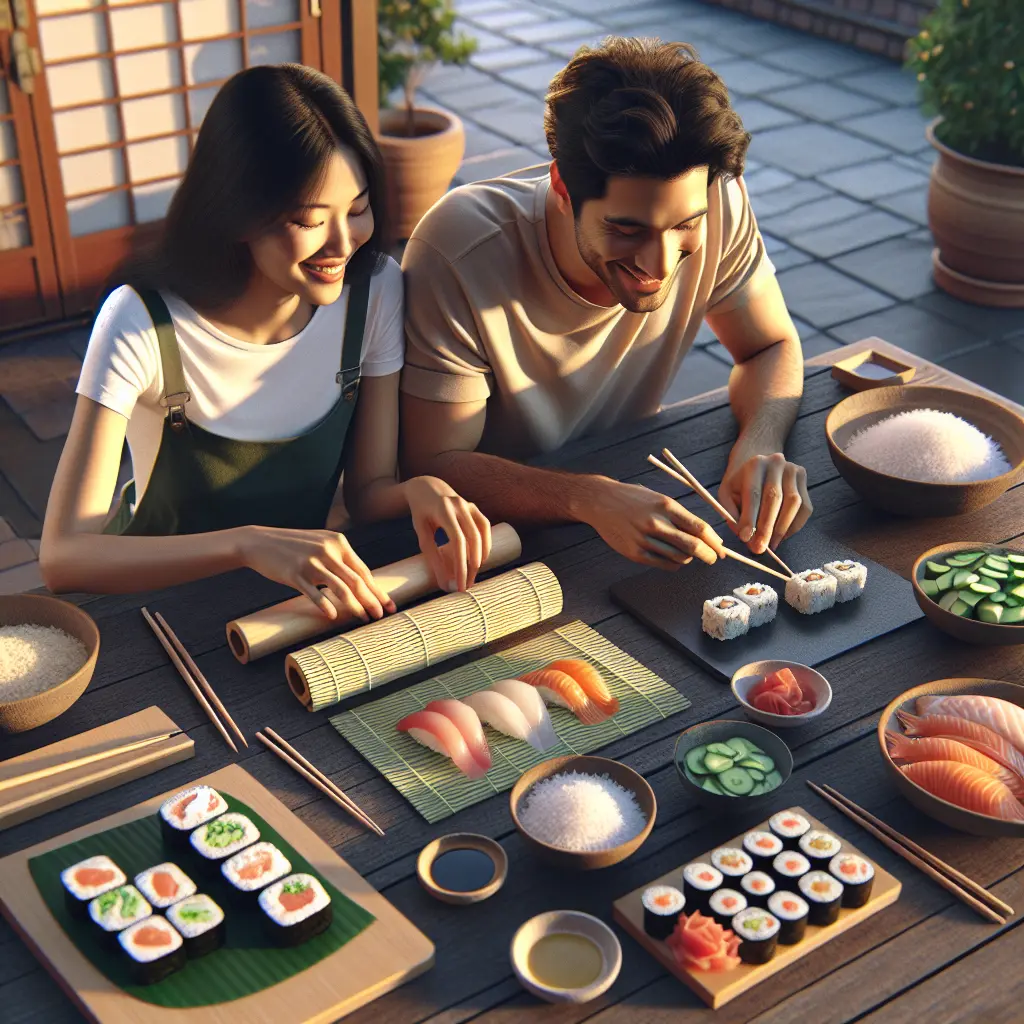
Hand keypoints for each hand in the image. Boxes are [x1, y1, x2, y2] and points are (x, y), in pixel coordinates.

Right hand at [237, 525, 396, 621]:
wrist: (259, 542)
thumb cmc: (293, 546)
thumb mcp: (321, 543)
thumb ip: (340, 557)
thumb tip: (361, 581)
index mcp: (338, 542)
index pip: (363, 570)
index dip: (377, 590)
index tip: (388, 605)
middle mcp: (328, 550)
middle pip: (356, 580)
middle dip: (372, 600)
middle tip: (380, 616)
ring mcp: (311, 562)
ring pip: (340, 588)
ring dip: (354, 606)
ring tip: (363, 618)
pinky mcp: (294, 573)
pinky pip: (314, 593)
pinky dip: (325, 605)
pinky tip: (333, 616)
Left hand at [403, 476, 491, 591]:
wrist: (427, 488)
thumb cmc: (422, 512)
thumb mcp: (421, 532)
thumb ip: (432, 556)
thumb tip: (444, 583)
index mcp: (444, 510)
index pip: (458, 541)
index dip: (460, 564)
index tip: (459, 584)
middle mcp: (460, 506)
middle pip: (473, 539)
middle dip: (471, 565)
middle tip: (466, 585)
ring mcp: (470, 505)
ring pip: (482, 534)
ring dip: (480, 557)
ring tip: (472, 575)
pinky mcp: (475, 508)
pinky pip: (485, 527)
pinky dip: (485, 544)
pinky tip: (480, 559)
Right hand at [581, 479, 726, 568]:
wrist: (601, 501)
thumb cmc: (633, 499)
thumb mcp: (660, 499)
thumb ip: (681, 516)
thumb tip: (707, 536)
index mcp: (666, 506)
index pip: (699, 528)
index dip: (715, 542)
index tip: (721, 549)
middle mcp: (656, 523)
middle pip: (693, 546)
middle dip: (708, 555)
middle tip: (712, 558)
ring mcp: (644, 539)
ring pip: (679, 558)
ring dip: (688, 559)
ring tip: (687, 554)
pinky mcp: (635, 553)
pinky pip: (663, 564)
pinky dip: (673, 564)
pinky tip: (672, 558)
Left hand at [718, 452, 811, 554]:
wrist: (758, 464)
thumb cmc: (740, 483)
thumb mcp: (727, 493)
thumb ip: (731, 513)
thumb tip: (744, 536)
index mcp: (754, 464)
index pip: (753, 494)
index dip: (749, 518)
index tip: (745, 538)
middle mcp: (776, 463)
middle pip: (774, 498)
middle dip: (766, 527)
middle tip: (759, 548)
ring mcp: (793, 470)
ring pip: (794, 503)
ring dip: (782, 528)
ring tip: (771, 544)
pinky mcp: (803, 480)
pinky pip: (805, 507)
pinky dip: (795, 525)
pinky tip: (783, 536)